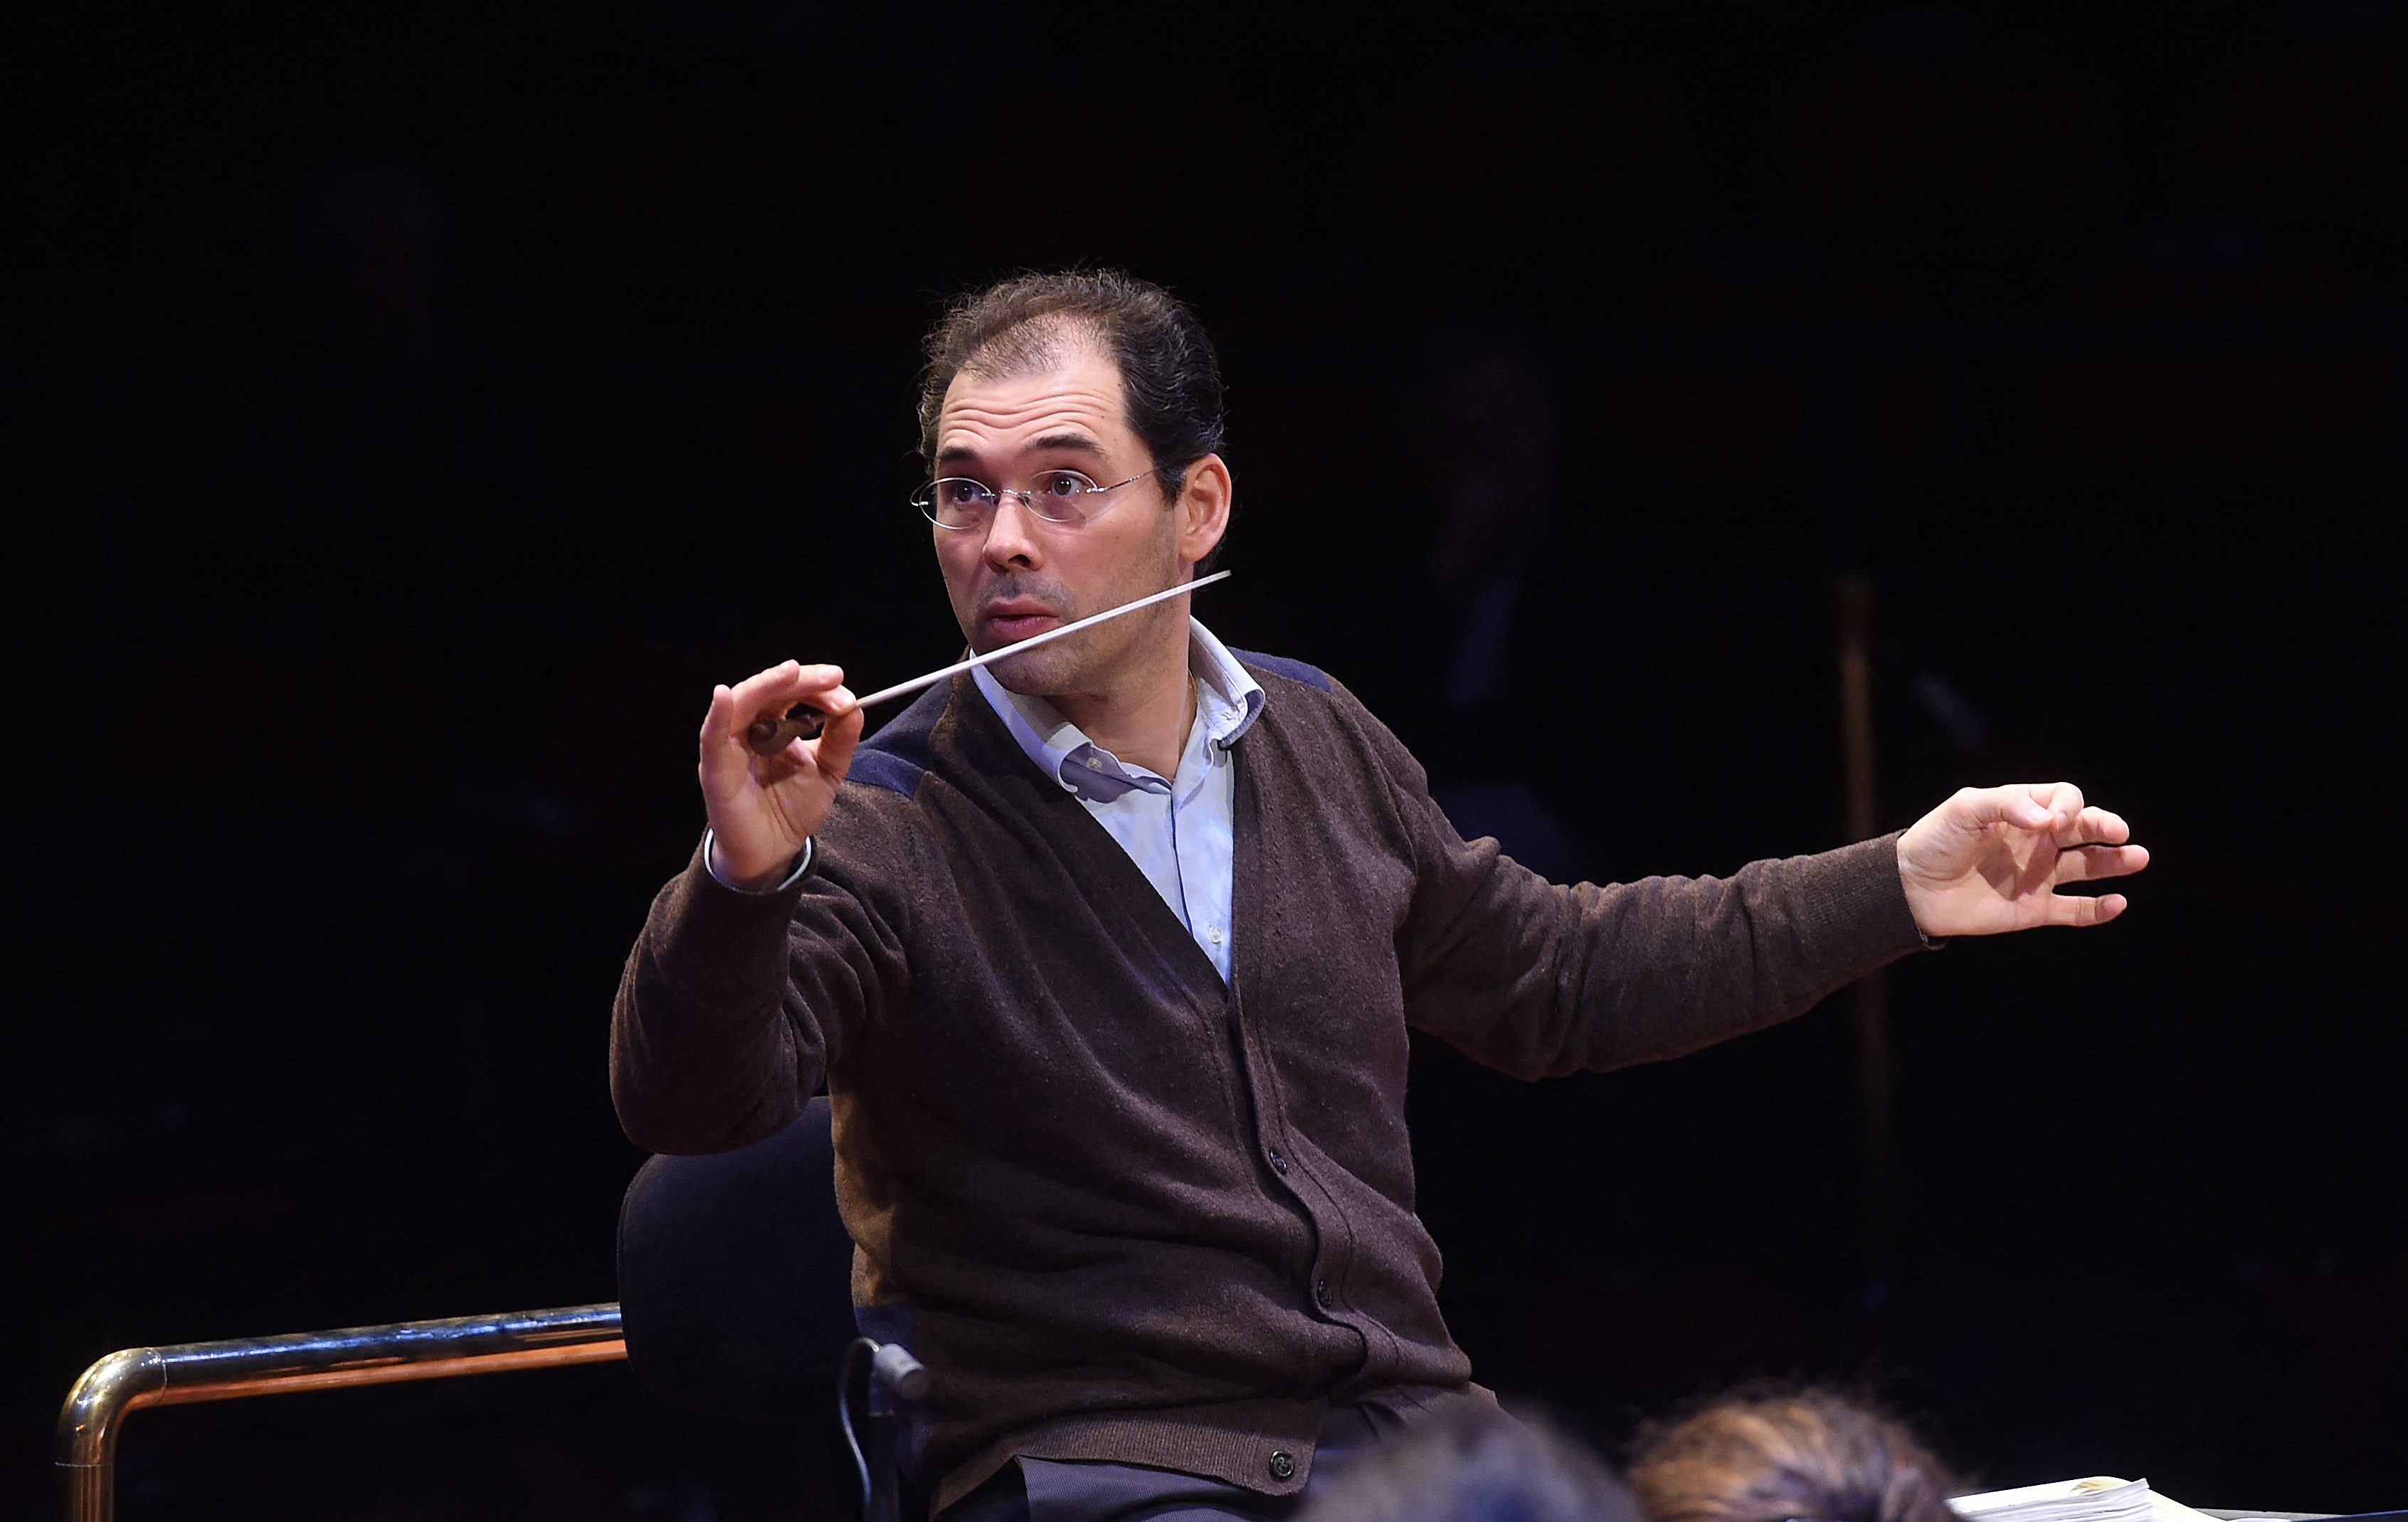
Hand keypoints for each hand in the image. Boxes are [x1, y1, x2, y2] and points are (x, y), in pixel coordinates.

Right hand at [699, 661, 862, 888]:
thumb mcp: (827, 771)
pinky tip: (724, 696)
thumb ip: (839, 741)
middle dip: (799, 680)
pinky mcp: (715, 770)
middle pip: (768, 691)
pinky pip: (712, 738)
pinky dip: (717, 715)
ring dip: (766, 685)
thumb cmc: (793, 808)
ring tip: (792, 673)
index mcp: (773, 726)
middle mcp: (749, 731)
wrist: (774, 852)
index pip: (790, 693)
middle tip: (832, 677)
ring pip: (742, 704)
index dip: (815, 686)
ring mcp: (730, 748)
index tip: (843, 688)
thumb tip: (853, 706)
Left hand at [1896, 782, 2149, 936]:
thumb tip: (2049, 820)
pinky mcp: (2034, 909)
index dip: (2067, 806)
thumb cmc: (1935, 841)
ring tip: (2138, 857)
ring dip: (2115, 863)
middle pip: (2084, 829)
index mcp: (2022, 812)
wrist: (1910, 888)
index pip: (2063, 799)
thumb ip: (2007, 804)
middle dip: (2105, 827)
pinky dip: (2098, 909)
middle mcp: (2036, 841)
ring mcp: (2038, 875)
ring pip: (2088, 867)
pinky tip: (2117, 903)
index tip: (2052, 822)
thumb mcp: (1964, 809)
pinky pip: (2074, 910)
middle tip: (2121, 832)